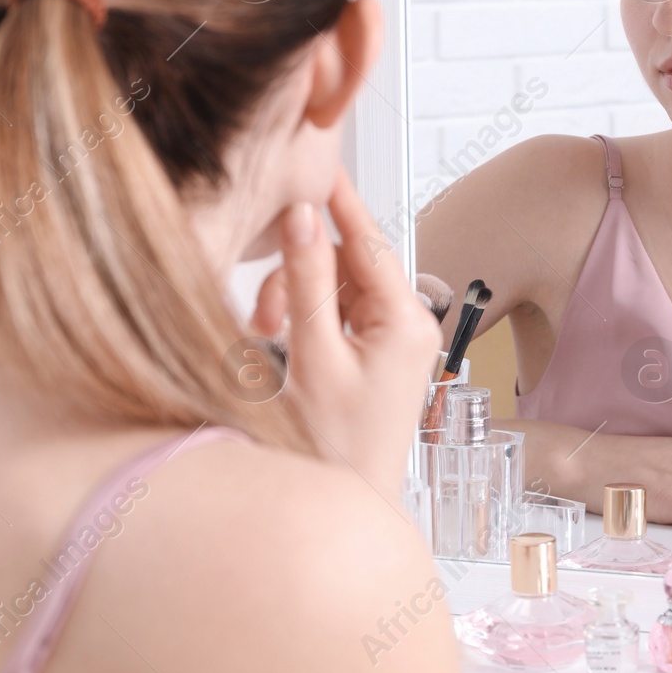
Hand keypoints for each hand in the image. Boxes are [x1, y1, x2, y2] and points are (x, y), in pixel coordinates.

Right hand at [251, 167, 442, 497]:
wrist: (346, 511)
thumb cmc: (332, 453)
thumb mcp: (313, 360)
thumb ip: (306, 283)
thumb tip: (302, 216)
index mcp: (406, 322)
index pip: (368, 238)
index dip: (337, 199)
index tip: (315, 162)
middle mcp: (409, 325)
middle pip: (348, 260)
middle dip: (299, 271)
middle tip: (262, 314)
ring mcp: (393, 341)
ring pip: (335, 284)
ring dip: (296, 297)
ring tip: (266, 338)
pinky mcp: (374, 356)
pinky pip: (335, 312)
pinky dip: (304, 317)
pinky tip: (277, 342)